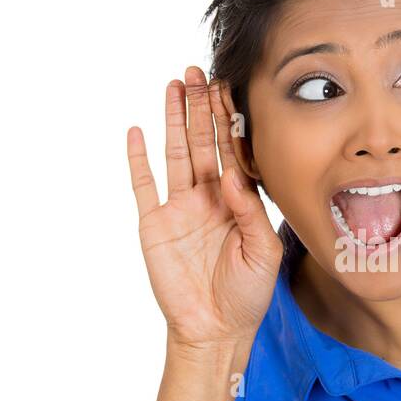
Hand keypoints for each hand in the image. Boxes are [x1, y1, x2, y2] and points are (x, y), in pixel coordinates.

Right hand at [126, 67, 281, 347]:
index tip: (229, 88)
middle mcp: (207, 198)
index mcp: (237, 201)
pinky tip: (137, 130)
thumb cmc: (247, 294)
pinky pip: (143, 185)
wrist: (215, 329)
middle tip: (199, 71)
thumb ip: (251, 211)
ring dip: (174, 119)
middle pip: (202, 142)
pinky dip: (138, 158)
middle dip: (201, 106)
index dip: (229, 120)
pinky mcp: (154, 224)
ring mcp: (179, 208)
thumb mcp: (263, 252)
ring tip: (175, 84)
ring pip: (175, 153)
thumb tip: (233, 177)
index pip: (232, 151)